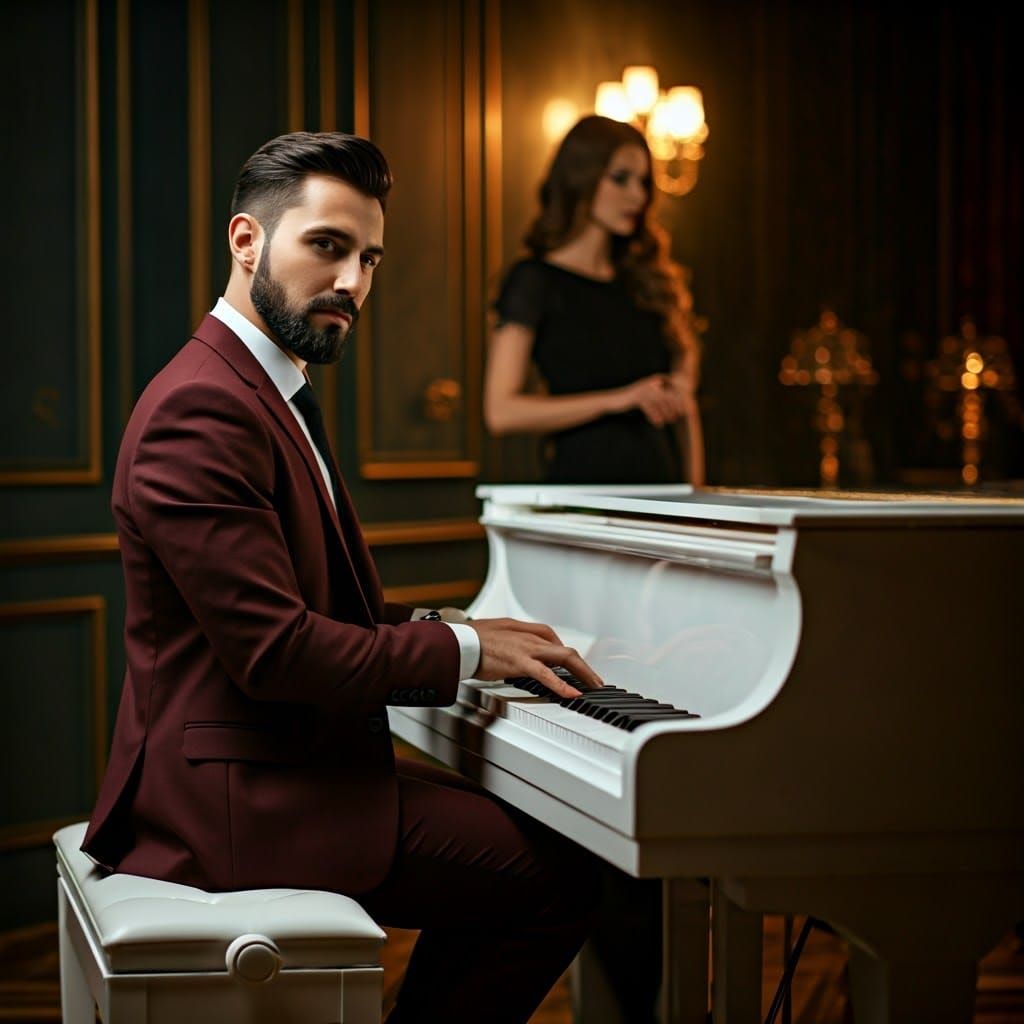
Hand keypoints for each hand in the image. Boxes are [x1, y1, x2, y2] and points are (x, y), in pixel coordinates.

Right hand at [468, 618, 602, 697]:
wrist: (459, 641)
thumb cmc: (471, 638)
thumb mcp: (494, 632)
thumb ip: (508, 638)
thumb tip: (513, 648)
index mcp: (522, 629)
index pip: (552, 637)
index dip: (565, 651)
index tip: (572, 664)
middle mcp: (529, 637)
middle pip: (565, 649)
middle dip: (583, 666)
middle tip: (593, 680)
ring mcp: (527, 649)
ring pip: (564, 657)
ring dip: (582, 673)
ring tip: (593, 686)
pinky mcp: (520, 662)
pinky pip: (547, 674)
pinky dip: (562, 684)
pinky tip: (572, 694)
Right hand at [616, 374, 686, 426]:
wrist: (615, 401)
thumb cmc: (634, 401)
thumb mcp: (649, 399)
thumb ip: (662, 401)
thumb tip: (678, 409)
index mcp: (656, 381)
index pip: (672, 389)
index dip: (679, 400)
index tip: (684, 411)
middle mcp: (650, 383)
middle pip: (667, 395)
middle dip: (673, 407)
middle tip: (677, 417)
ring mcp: (643, 389)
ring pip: (659, 401)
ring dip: (665, 412)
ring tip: (669, 421)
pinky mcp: (636, 396)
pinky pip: (649, 407)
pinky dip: (654, 416)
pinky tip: (658, 424)